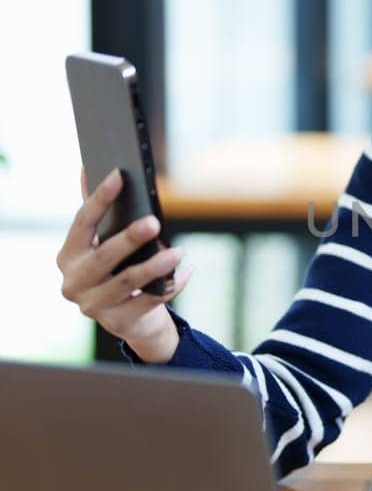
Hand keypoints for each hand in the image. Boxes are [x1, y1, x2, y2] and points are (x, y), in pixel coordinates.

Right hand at [55, 166, 190, 353]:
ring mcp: (93, 306)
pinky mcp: (117, 323)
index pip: (81, 223)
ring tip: (178, 252)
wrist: (127, 318)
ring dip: (155, 266)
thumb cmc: (115, 269)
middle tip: (154, 222)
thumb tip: (87, 168)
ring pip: (127, 282)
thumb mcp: (103, 243)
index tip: (119, 175)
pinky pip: (149, 302)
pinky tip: (185, 272)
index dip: (100, 198)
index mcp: (68, 256)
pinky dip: (169, 286)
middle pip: (104, 256)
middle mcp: (73, 282)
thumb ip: (97, 211)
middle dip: (130, 238)